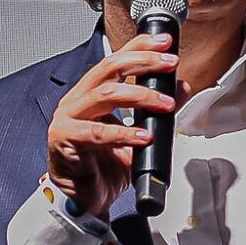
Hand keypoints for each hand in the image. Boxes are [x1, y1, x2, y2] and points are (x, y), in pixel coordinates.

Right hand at [47, 33, 177, 218]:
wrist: (87, 202)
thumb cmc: (104, 168)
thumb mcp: (140, 135)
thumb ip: (157, 111)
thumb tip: (181, 88)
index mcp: (91, 94)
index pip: (115, 60)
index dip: (139, 46)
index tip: (165, 42)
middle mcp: (77, 101)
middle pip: (108, 68)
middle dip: (142, 62)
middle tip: (169, 63)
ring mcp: (68, 119)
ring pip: (104, 95)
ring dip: (140, 96)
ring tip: (165, 103)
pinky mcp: (64, 141)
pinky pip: (97, 133)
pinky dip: (124, 134)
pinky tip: (144, 136)